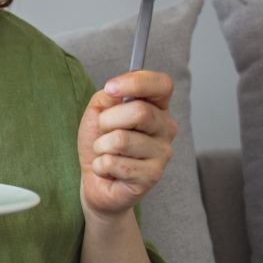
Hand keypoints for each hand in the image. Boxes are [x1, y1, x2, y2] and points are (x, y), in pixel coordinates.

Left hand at [75, 70, 176, 222]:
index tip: (111, 87)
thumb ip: (108, 97)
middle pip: (140, 112)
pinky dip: (101, 165)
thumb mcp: (98, 112)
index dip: (137, 82)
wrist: (96, 180)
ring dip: (101, 146)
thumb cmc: (100, 143)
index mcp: (156, 107)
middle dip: (107, 121)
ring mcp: (163, 153)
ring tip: (105, 152)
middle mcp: (166, 128)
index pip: (162, 84)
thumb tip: (116, 90)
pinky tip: (108, 169)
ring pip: (122, 140)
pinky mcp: (152, 176)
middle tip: (102, 131)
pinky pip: (115, 163)